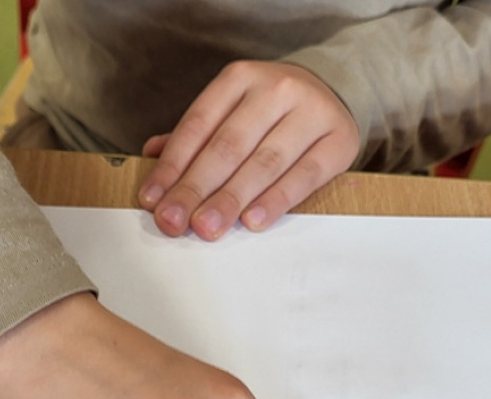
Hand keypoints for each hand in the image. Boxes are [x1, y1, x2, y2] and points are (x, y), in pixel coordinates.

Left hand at [138, 61, 358, 239]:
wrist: (335, 93)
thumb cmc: (271, 112)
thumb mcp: (232, 109)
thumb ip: (197, 135)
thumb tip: (151, 156)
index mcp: (240, 78)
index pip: (198, 125)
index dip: (172, 166)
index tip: (153, 200)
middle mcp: (276, 89)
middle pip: (228, 146)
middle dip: (196, 188)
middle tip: (173, 221)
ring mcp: (312, 113)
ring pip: (264, 163)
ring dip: (231, 199)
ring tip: (206, 227)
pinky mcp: (339, 142)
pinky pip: (304, 177)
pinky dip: (275, 201)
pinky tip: (252, 221)